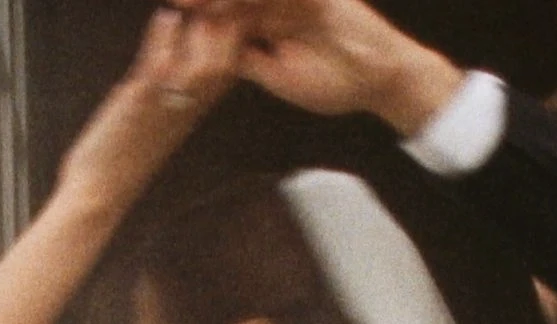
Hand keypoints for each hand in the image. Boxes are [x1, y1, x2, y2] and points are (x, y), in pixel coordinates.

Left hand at [56, 7, 243, 206]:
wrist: (100, 190)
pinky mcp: (142, 104)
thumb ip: (170, 85)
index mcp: (195, 107)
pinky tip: (164, 16)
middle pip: (227, 61)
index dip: (234, 34)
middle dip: (225, 26)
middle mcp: (189, 106)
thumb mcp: (156, 113)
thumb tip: (168, 52)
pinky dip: (162, 37)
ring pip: (204, 64)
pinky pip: (160, 66)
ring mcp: (168, 105)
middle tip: (214, 3)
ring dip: (200, 29)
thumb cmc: (121, 153)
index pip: (231, 63)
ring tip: (190, 8)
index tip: (228, 11)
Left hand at [172, 0, 463, 134]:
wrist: (382, 79)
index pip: (227, 11)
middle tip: (180, 0)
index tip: (174, 12)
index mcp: (268, 22)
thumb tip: (213, 58)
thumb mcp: (278, 76)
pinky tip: (233, 2)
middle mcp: (279, 4)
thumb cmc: (336, 84)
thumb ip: (248, 61)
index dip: (201, 11)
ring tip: (201, 1)